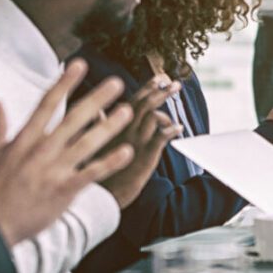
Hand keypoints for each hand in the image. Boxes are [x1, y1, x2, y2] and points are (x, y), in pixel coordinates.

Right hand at [0, 60, 135, 245]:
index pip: (47, 104)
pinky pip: (91, 173)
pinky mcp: (64, 190)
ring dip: (109, 126)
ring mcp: (53, 170)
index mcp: (24, 139)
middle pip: (73, 118)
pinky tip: (128, 151)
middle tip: (117, 82)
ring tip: (128, 111)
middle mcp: (41, 150)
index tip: (79, 64)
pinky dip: (110, 162)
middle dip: (96, 99)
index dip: (64, 83)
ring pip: (87, 143)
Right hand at [100, 76, 181, 207]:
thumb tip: (96, 110)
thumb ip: (98, 125)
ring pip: (153, 115)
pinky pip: (161, 137)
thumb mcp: (93, 144)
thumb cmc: (98, 170)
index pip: (133, 100)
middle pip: (145, 103)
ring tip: (178, 100)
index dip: (148, 87)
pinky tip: (179, 128)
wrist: (99, 195)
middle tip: (175, 83)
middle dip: (161, 90)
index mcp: (113, 126)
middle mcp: (124, 130)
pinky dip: (171, 130)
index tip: (160, 78)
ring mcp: (135, 141)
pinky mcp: (144, 155)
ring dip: (167, 107)